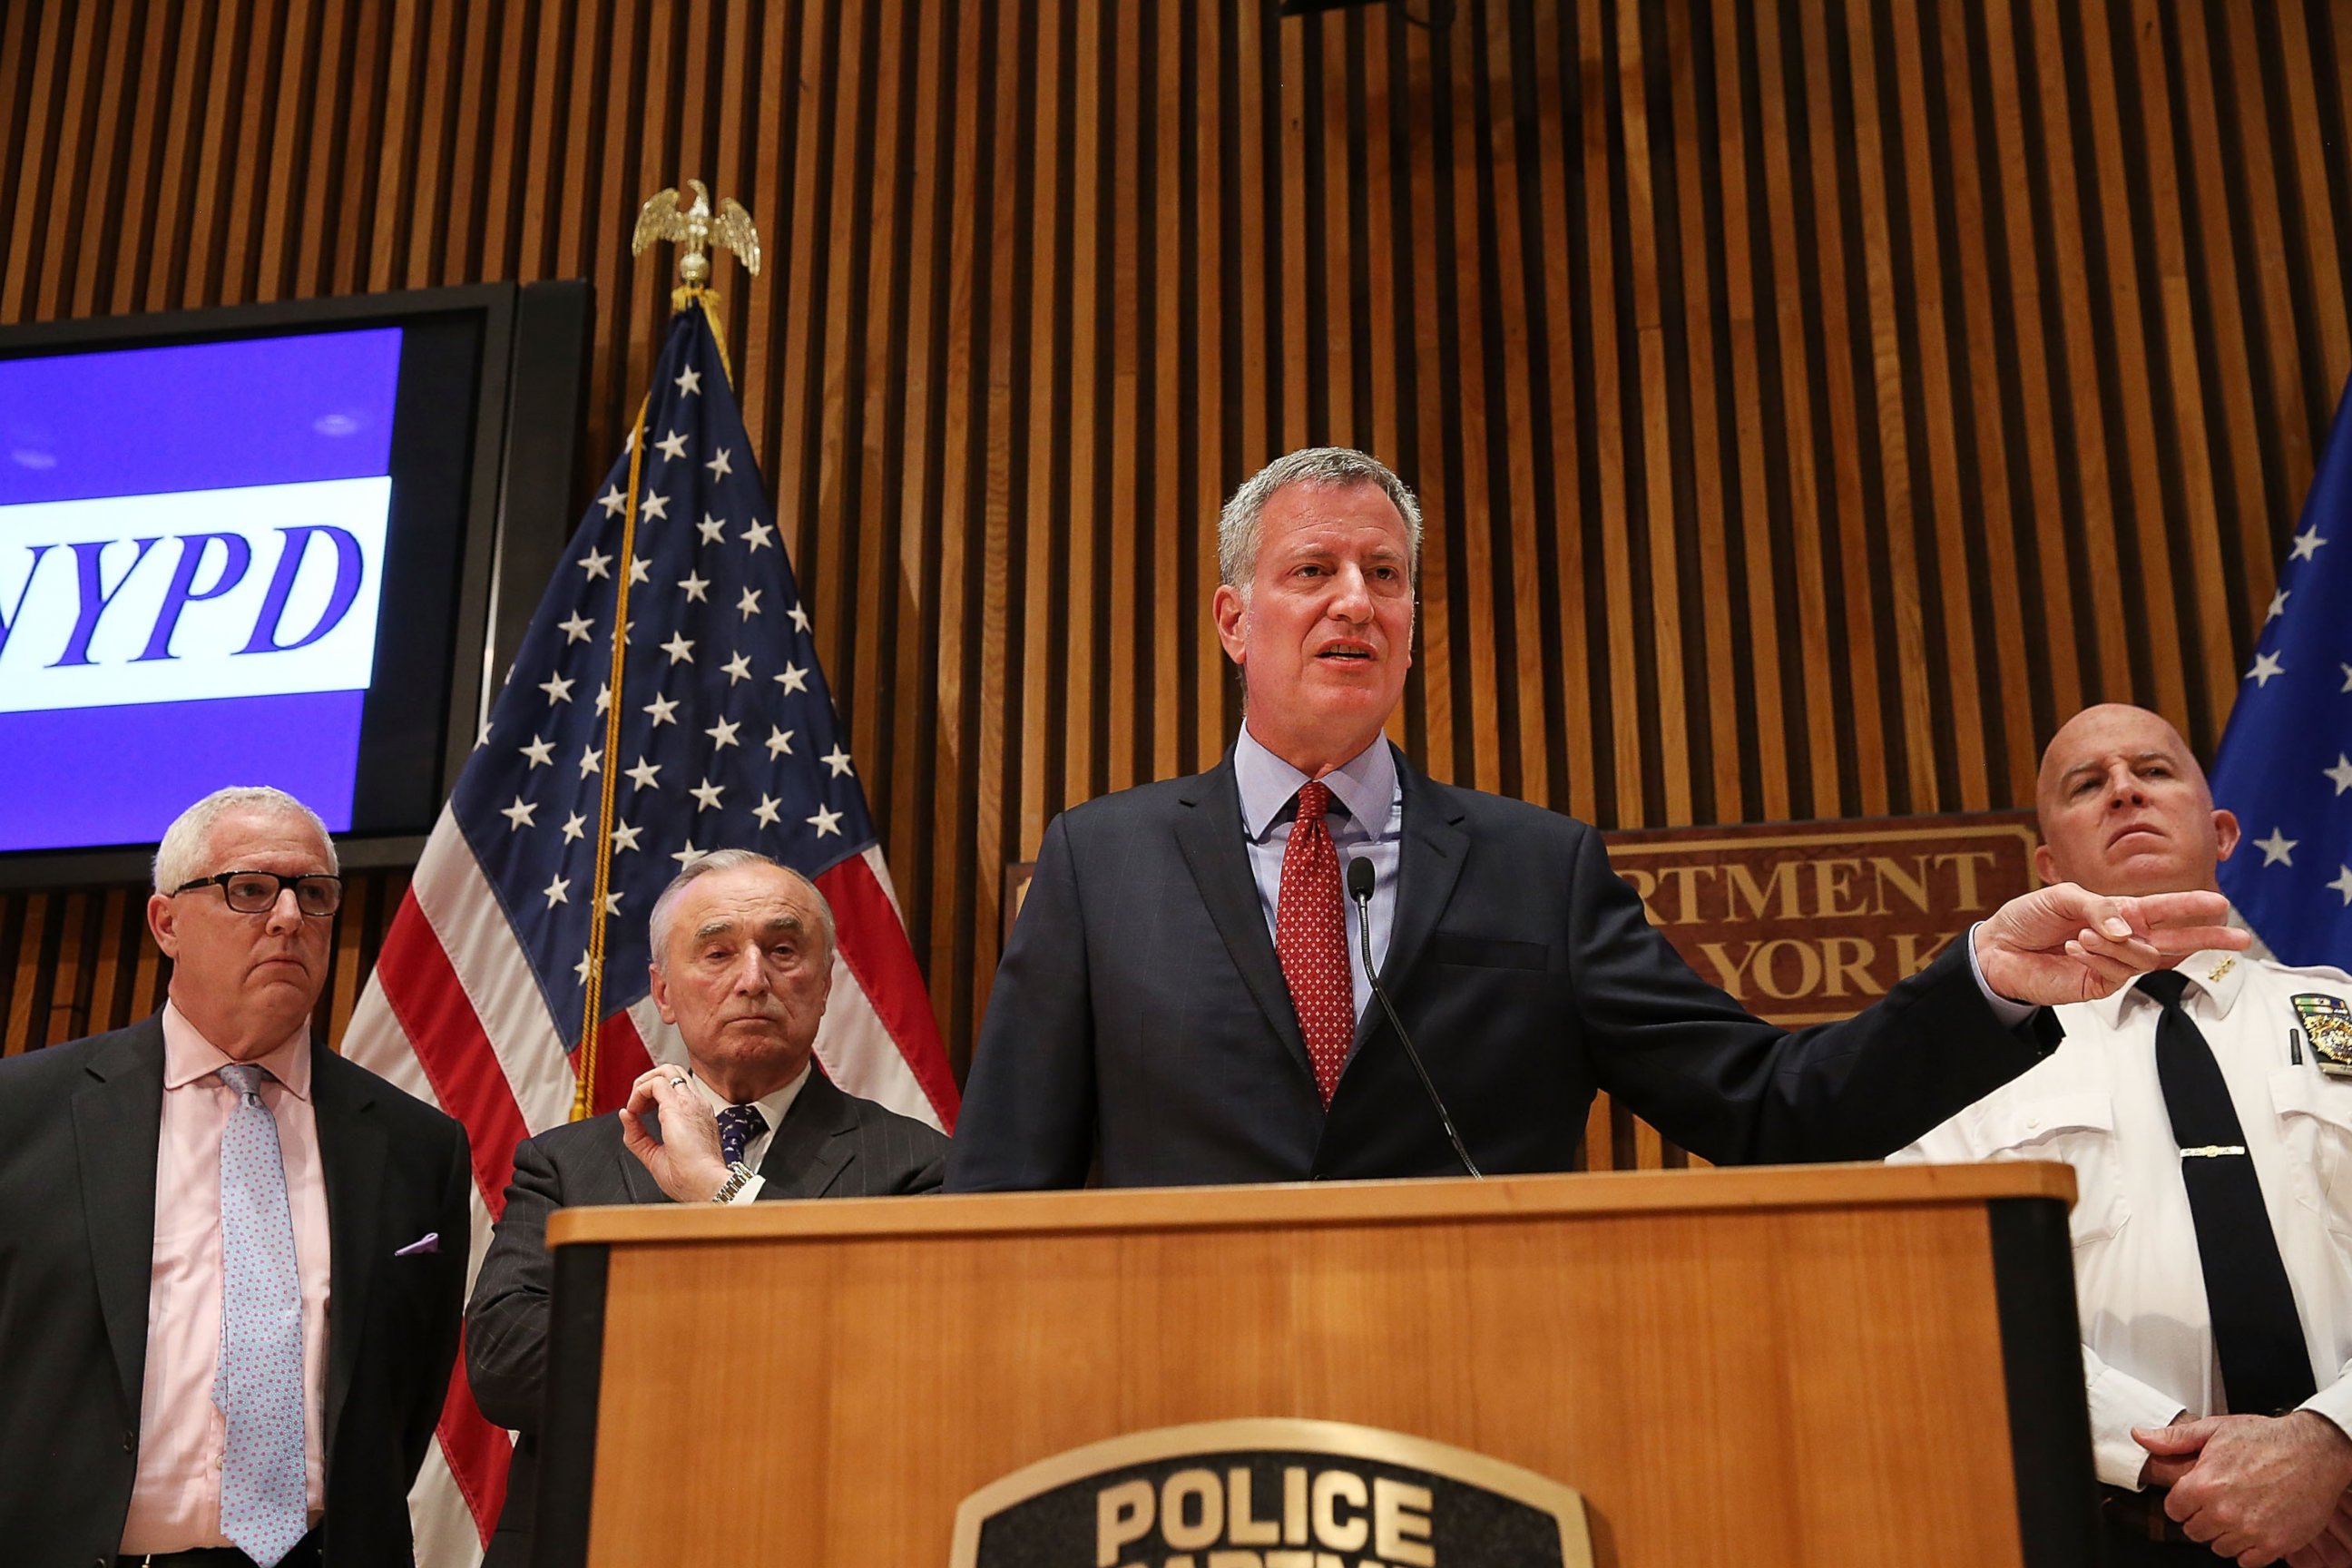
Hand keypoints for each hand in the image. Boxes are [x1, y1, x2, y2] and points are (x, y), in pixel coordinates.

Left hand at [617, 1066, 731, 1202]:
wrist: (706, 1185)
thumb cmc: (691, 1179)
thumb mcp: (656, 1155)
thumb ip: (638, 1135)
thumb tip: (625, 1115)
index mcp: (697, 1115)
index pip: (675, 1088)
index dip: (653, 1095)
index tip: (642, 1114)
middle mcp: (696, 1104)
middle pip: (672, 1072)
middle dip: (648, 1081)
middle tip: (638, 1104)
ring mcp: (690, 1102)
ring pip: (665, 1070)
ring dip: (643, 1083)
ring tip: (636, 1105)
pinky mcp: (678, 1107)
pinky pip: (654, 1084)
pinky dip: (639, 1093)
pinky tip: (635, 1111)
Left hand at [1972, 885, 2246, 1004]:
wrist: (1998, 948)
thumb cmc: (2029, 917)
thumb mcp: (2063, 898)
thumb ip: (2100, 908)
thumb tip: (2129, 929)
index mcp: (2121, 913)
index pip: (2165, 909)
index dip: (2192, 906)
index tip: (2221, 904)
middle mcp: (2124, 938)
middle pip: (2177, 940)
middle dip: (2209, 939)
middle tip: (2242, 940)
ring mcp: (2114, 964)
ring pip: (2142, 957)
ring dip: (2114, 944)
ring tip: (2079, 936)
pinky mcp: (2099, 985)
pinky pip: (2115, 971)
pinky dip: (2097, 956)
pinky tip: (2073, 948)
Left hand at [2133, 1412, 2351, 1564]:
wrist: (2314, 1452)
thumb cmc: (2268, 1439)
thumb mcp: (2216, 1429)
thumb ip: (2175, 1439)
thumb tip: (2141, 1436)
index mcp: (2204, 1484)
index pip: (2174, 1510)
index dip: (2183, 1502)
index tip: (2194, 1497)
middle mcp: (2224, 1511)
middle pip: (2195, 1531)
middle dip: (2202, 1518)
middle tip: (2219, 1503)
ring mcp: (2250, 1531)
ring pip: (2220, 1547)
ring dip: (2225, 1534)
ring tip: (2239, 1513)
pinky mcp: (2274, 1545)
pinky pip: (2247, 1561)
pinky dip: (2249, 1549)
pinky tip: (2255, 1528)